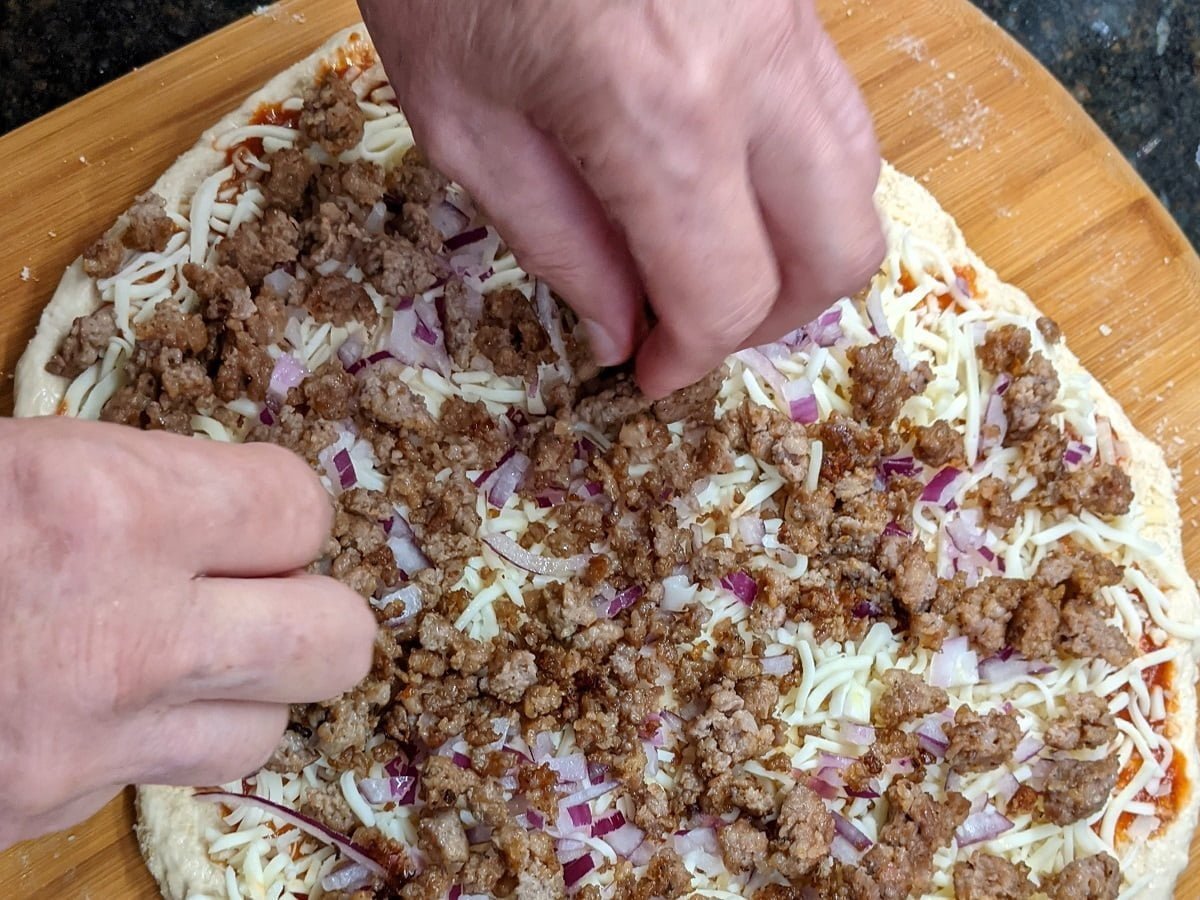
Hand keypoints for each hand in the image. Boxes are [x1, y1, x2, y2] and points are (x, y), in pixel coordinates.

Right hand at [0, 418, 375, 849]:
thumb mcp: (11, 463)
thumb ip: (129, 486)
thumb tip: (221, 507)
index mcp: (108, 508)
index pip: (300, 509)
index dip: (285, 509)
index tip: (255, 513)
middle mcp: (124, 633)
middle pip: (334, 641)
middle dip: (314, 612)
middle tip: (260, 592)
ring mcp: (87, 739)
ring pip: (267, 731)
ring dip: (246, 689)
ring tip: (186, 655)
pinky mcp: (44, 808)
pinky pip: (164, 778)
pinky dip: (160, 742)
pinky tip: (104, 702)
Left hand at [359, 0, 883, 396]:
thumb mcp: (464, 123)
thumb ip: (560, 244)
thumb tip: (626, 330)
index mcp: (659, 116)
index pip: (726, 294)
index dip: (691, 357)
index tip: (650, 373)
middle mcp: (754, 73)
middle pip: (839, 250)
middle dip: (773, 320)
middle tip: (696, 326)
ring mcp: (790, 23)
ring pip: (860, 181)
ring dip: (802, 252)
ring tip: (715, 263)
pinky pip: (837, 115)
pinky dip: (802, 179)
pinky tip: (729, 184)